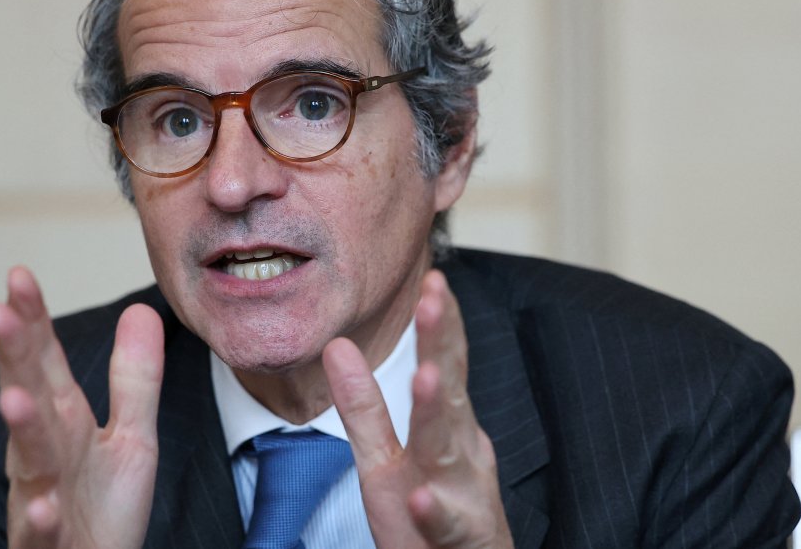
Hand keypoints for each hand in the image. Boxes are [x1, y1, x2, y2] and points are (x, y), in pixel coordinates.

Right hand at [0, 267, 164, 548]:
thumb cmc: (104, 511)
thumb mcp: (132, 438)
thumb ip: (133, 379)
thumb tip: (140, 310)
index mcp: (62, 422)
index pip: (44, 361)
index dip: (32, 320)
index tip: (19, 274)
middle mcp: (43, 454)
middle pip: (27, 396)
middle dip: (13, 357)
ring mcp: (40, 499)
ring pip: (27, 461)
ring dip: (21, 431)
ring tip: (13, 398)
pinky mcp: (46, 546)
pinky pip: (41, 533)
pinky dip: (41, 519)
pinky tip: (45, 505)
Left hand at [323, 270, 512, 547]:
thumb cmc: (430, 521)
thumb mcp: (387, 458)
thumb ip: (363, 406)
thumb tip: (336, 345)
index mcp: (448, 429)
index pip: (445, 365)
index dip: (440, 323)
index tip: (433, 277)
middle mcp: (461, 454)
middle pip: (450, 392)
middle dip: (442, 344)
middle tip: (435, 297)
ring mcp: (464, 496)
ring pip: (450, 451)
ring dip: (437, 411)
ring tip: (423, 375)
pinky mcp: (457, 540)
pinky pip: (444, 524)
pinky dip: (434, 508)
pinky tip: (419, 495)